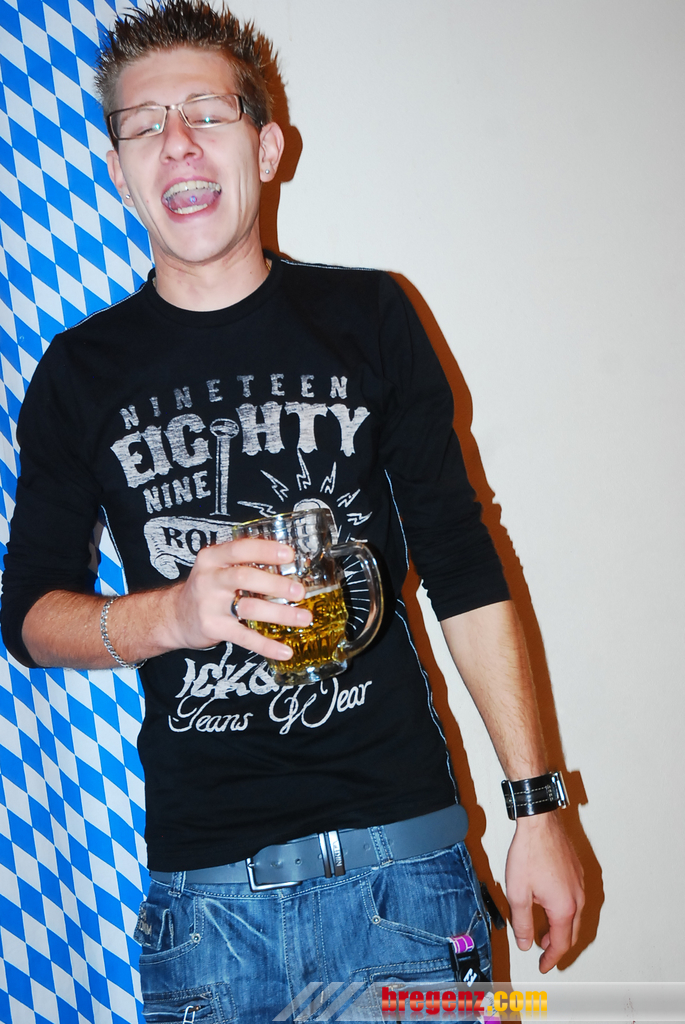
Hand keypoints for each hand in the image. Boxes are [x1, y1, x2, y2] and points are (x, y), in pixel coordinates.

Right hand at [167, 537, 311, 659]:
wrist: (175, 616)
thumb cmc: (206, 588)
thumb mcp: (217, 567)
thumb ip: (244, 561)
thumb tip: (289, 562)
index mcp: (212, 558)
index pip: (240, 549)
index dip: (265, 550)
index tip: (289, 554)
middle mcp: (209, 579)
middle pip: (245, 577)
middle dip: (276, 584)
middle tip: (300, 591)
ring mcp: (210, 605)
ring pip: (249, 608)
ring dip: (280, 614)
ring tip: (304, 618)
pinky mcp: (214, 628)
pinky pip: (244, 637)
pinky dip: (267, 645)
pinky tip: (285, 650)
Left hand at [505, 811, 583, 972]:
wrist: (540, 822)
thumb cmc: (530, 851)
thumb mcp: (518, 893)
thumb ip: (522, 922)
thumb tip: (526, 943)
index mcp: (564, 907)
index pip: (561, 944)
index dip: (551, 959)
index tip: (543, 966)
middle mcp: (577, 898)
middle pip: (572, 933)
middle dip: (557, 946)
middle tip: (544, 953)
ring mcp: (579, 884)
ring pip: (575, 917)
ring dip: (561, 929)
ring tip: (544, 932)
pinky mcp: (577, 873)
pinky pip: (574, 901)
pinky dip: (564, 912)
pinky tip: (550, 906)